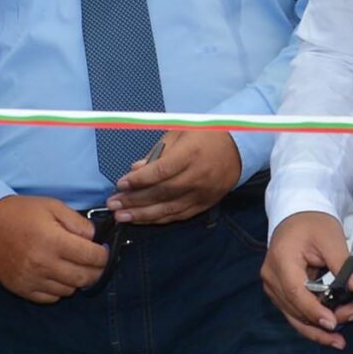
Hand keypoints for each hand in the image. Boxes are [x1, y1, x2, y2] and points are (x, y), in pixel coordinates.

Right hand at [0, 195, 110, 304]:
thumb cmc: (20, 212)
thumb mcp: (53, 207)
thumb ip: (78, 223)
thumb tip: (94, 239)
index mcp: (54, 242)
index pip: (92, 257)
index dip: (104, 255)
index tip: (104, 251)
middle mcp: (44, 265)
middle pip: (84, 278)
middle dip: (97, 271)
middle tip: (97, 263)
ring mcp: (32, 280)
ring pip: (69, 290)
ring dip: (77, 280)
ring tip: (75, 266)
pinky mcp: (22, 289)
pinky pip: (50, 298)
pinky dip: (59, 289)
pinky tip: (57, 275)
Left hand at [111, 132, 241, 224]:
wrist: (238, 146)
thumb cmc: (205, 134)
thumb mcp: (180, 133)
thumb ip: (157, 153)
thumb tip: (136, 169)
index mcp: (190, 154)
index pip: (160, 171)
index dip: (138, 180)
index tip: (121, 184)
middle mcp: (197, 176)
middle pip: (161, 192)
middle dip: (134, 200)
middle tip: (113, 204)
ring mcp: (202, 192)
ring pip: (169, 208)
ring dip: (143, 214)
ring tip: (122, 217)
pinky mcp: (206, 203)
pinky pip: (180, 215)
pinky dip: (160, 218)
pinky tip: (144, 220)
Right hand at [261, 212, 352, 348]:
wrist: (297, 216)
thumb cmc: (313, 223)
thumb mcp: (331, 238)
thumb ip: (344, 264)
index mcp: (281, 260)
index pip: (295, 292)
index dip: (314, 311)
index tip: (333, 324)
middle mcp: (271, 277)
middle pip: (297, 308)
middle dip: (326, 319)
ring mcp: (273, 287)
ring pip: (295, 317)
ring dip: (320, 327)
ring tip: (346, 330)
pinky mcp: (279, 292)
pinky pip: (294, 313)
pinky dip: (313, 323)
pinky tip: (330, 333)